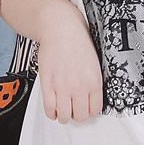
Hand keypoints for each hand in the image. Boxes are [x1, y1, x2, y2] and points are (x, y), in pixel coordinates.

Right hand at [37, 6, 102, 123]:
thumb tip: (92, 95)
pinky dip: (51, 113)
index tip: (87, 108)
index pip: (96, 109)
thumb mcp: (95, 61)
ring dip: (65, 116)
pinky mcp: (48, 84)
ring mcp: (62, 87)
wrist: (60, 28)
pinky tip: (54, 110)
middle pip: (80, 116)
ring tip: (64, 111)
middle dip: (78, 115)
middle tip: (76, 110)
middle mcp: (79, 87)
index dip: (91, 111)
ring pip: (65, 116)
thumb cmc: (77, 40)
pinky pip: (49, 108)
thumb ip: (93, 80)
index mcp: (94, 81)